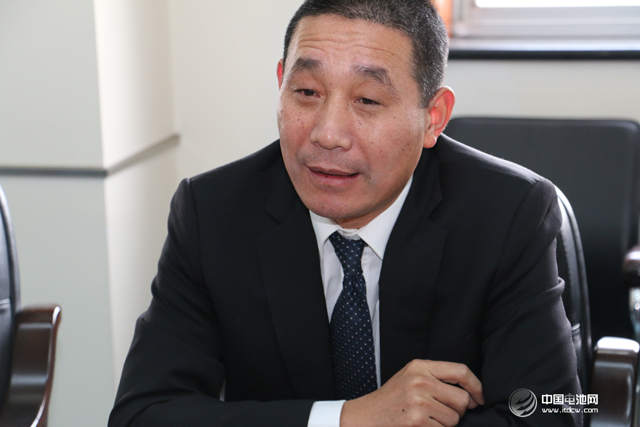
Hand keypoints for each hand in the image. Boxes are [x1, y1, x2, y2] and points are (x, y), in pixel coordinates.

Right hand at [340, 359, 483, 426]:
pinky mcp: (417, 421)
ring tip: (428, 418)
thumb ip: (437, 378)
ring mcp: (418, 401)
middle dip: (458, 410)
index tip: (478, 398)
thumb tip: (471, 394)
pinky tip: (422, 425)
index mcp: (420, 366)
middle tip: (442, 411)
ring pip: (455, 418)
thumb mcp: (411, 377)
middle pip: (461, 398)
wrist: (367, 416)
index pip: (460, 371)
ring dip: (446, 423)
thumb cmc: (392, 398)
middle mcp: (420, 381)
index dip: (476, 386)